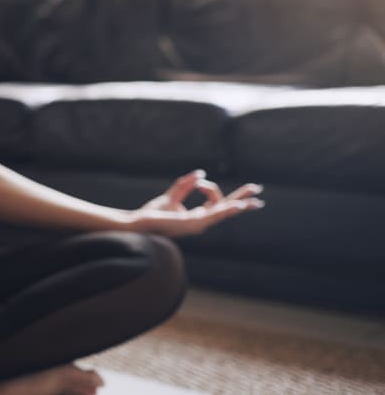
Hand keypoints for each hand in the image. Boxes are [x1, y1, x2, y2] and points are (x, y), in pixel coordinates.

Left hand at [135, 169, 264, 237]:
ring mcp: (198, 224)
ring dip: (238, 205)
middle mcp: (201, 222)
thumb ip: (185, 185)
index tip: (199, 180)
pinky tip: (238, 206)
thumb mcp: (171, 197)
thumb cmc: (152, 214)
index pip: (216, 204)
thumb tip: (201, 173)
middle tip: (258, 191)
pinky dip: (227, 209)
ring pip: (223, 212)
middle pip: (226, 209)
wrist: (139, 222)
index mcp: (197, 217)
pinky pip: (213, 215)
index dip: (210, 188)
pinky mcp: (193, 224)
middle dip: (241, 200)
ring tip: (254, 201)